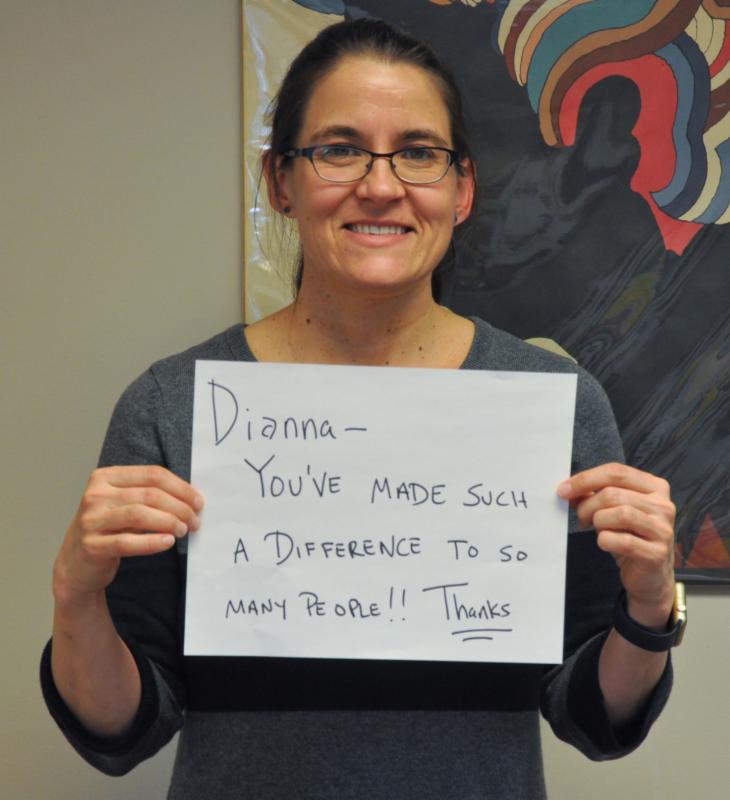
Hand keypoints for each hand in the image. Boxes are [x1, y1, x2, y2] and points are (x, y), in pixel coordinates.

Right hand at [53, 466, 202, 601]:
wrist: (76, 563)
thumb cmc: (109, 529)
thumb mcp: (124, 504)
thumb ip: (149, 495)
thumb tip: (191, 497)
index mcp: (105, 477)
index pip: (152, 474)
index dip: (180, 487)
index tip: (198, 501)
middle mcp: (95, 495)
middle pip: (149, 494)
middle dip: (179, 507)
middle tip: (194, 520)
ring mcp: (91, 520)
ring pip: (140, 514)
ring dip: (168, 522)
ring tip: (183, 530)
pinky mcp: (91, 545)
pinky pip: (128, 542)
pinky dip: (152, 542)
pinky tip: (168, 542)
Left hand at [558, 463, 675, 624]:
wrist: (649, 576)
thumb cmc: (629, 536)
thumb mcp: (612, 511)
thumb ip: (594, 496)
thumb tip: (568, 489)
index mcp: (654, 487)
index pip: (616, 472)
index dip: (585, 479)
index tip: (563, 490)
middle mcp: (663, 505)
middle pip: (613, 493)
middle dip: (587, 505)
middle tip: (581, 518)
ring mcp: (663, 529)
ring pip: (620, 514)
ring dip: (598, 522)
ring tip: (595, 529)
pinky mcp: (657, 553)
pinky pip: (623, 541)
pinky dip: (605, 540)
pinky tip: (605, 543)